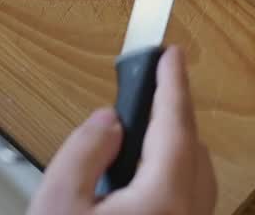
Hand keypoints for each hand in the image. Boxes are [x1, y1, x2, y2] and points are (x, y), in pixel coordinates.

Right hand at [27, 47, 215, 214]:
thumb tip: (107, 121)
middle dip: (174, 117)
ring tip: (142, 134)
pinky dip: (172, 180)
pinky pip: (188, 203)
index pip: (175, 128)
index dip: (172, 85)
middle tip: (150, 91)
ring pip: (196, 181)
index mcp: (162, 201)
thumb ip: (83, 154)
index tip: (172, 55)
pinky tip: (143, 181)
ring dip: (175, 151)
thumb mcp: (57, 203)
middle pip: (194, 153)